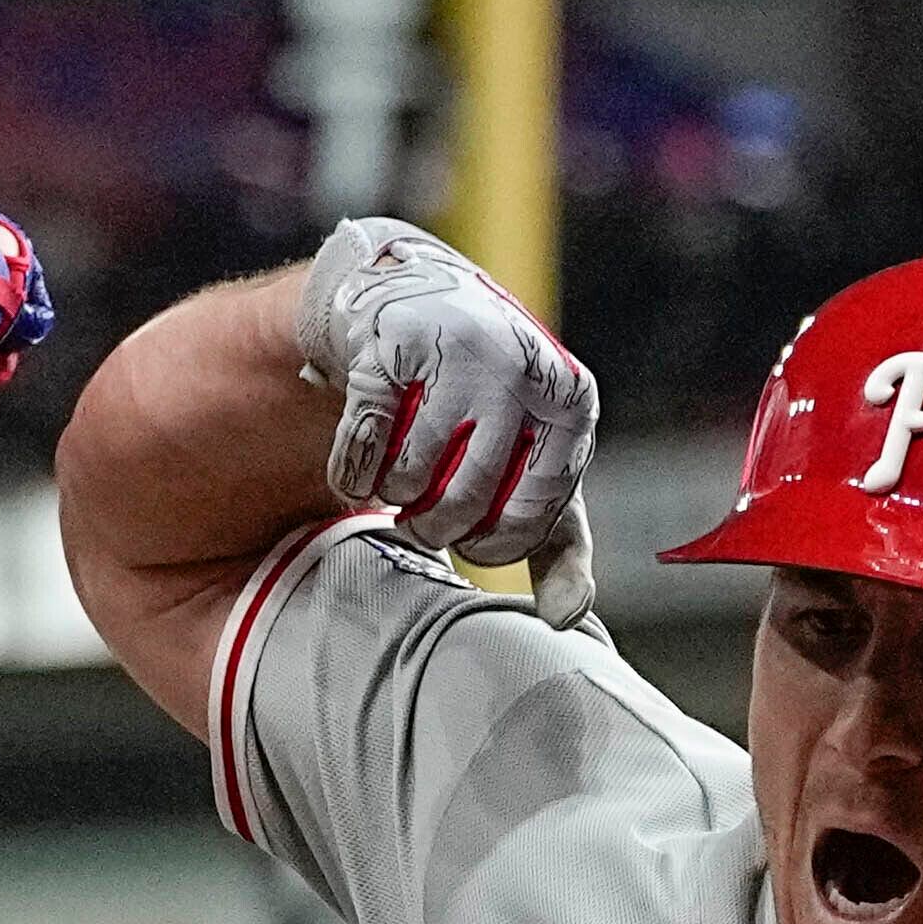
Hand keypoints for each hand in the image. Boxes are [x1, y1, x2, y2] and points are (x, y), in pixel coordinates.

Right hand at [291, 216, 599, 622]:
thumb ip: (557, 545)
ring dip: (391, 494)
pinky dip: (350, 469)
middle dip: (432, 527)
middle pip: (463, 506)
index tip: (473, 528)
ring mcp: (457, 350)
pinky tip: (362, 454)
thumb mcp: (536, 469)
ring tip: (401, 470)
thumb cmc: (487, 405)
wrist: (418, 302)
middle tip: (422, 509)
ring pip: (407, 480)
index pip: (530, 521)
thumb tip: (568, 621)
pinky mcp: (391, 343)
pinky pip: (359, 448)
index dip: (489, 542)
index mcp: (571, 406)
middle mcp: (524, 370)